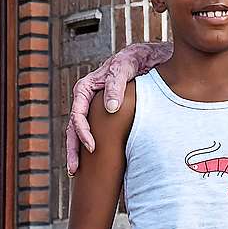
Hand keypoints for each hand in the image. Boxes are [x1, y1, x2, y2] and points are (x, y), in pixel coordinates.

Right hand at [65, 41, 171, 174]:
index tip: (92, 147)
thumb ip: (117, 83)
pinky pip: (96, 131)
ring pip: (81, 131)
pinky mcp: (107, 113)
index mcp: (88, 86)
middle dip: (73, 149)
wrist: (154, 56)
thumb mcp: (128, 65)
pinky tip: (94, 161)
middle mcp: (88, 98)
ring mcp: (97, 106)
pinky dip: (92, 145)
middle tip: (75, 169)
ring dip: (78, 151)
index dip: (83, 131)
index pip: (78, 112)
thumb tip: (111, 109)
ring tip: (77, 172)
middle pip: (74, 126)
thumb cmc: (139, 58)